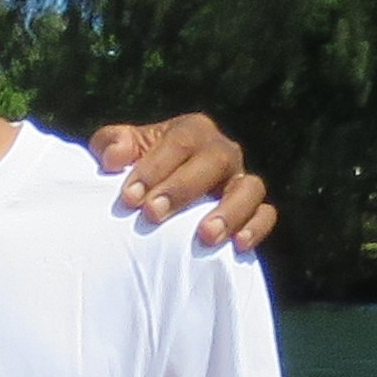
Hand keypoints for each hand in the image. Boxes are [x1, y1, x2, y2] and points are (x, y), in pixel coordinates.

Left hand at [87, 113, 276, 253]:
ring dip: (229, 211)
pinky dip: (256, 227)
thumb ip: (111, 144)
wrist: (151, 198)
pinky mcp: (251, 211)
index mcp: (190, 131)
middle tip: (152, 214)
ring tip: (205, 236)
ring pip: (249, 187)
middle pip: (215, 160)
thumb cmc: (133, 173)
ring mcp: (239, 181)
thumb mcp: (115, 154)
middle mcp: (221, 152)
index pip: (179, 142)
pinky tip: (237, 245)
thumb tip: (114, 157)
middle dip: (182, 189)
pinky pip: (264, 215)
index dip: (154, 168)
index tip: (129, 198)